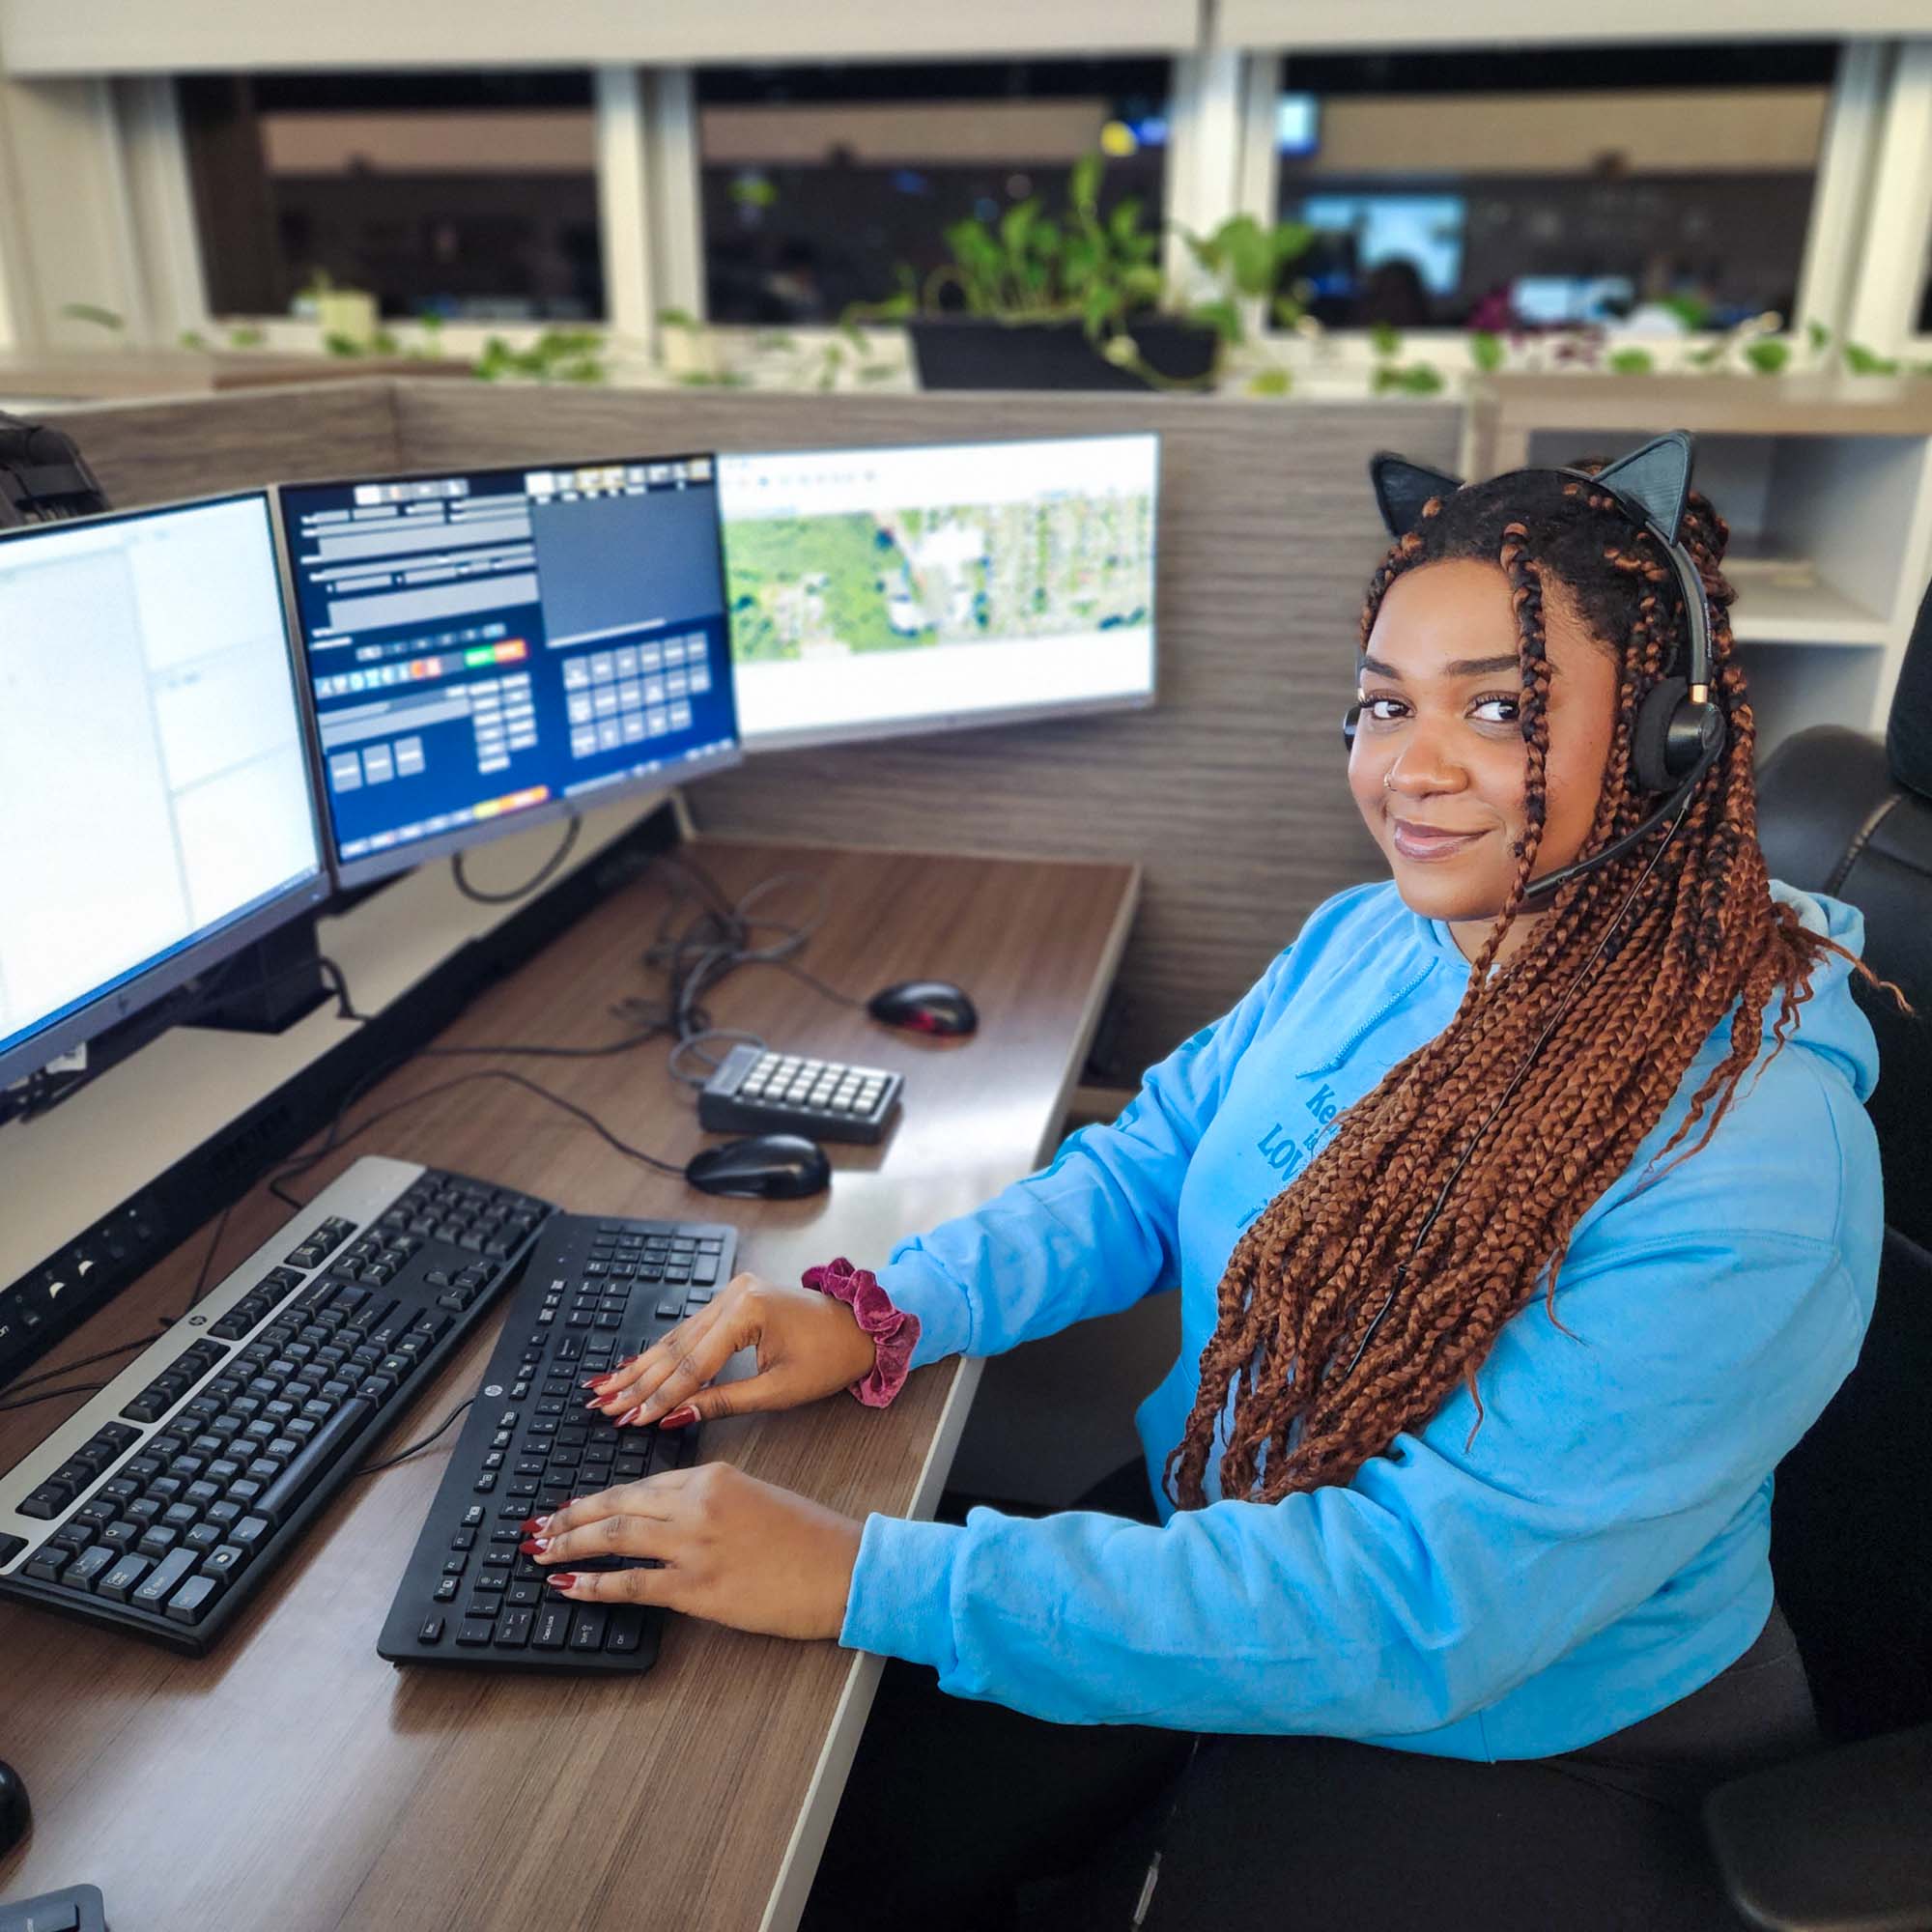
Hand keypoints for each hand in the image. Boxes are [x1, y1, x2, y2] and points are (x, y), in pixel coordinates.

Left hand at [523, 1464, 863, 1639]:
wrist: (843, 1568)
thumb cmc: (809, 1537)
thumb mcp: (756, 1497)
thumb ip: (709, 1500)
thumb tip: (666, 1519)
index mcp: (713, 1475)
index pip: (640, 1485)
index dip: (597, 1498)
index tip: (571, 1507)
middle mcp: (697, 1503)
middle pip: (618, 1505)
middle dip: (571, 1518)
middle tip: (540, 1528)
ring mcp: (695, 1545)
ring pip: (616, 1537)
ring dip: (571, 1545)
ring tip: (543, 1553)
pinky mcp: (698, 1587)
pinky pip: (632, 1583)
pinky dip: (595, 1584)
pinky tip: (572, 1586)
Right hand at [584, 1271, 878, 1428]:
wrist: (862, 1328)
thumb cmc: (830, 1358)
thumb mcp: (779, 1390)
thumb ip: (724, 1401)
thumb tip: (677, 1416)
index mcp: (748, 1310)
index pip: (693, 1363)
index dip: (659, 1395)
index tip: (630, 1417)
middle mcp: (734, 1294)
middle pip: (676, 1346)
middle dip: (639, 1380)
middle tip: (604, 1403)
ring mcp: (732, 1293)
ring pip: (678, 1337)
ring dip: (643, 1366)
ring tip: (608, 1387)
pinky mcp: (734, 1299)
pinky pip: (692, 1330)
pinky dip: (665, 1353)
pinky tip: (637, 1365)